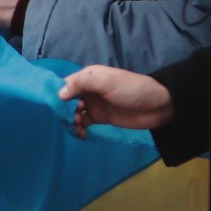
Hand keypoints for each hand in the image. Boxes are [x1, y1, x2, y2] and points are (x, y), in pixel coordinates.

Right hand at [57, 66, 174, 137]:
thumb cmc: (131, 89)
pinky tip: (81, 134)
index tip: (52, 107)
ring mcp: (94, 104)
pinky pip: (83, 123)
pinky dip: (79, 128)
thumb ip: (82, 83)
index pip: (66, 84)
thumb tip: (59, 94)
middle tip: (68, 119)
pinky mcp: (101, 118)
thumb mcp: (106, 81)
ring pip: (73, 112)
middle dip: (63, 110)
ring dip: (71, 120)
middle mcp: (89, 89)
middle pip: (67, 100)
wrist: (157, 106)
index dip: (57, 94)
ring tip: (77, 127)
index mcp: (89, 76)